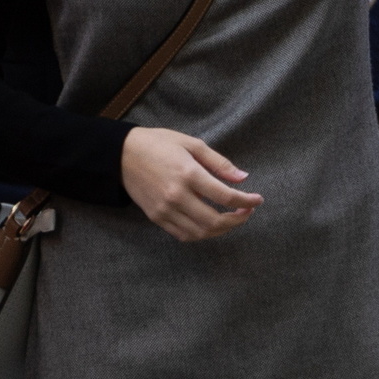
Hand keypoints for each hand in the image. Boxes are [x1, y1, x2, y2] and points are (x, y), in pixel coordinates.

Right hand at [120, 128, 260, 240]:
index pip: (225, 196)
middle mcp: (176, 196)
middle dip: (237, 220)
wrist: (120, 154)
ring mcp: (164, 209)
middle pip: (214, 220)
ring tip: (232, 219)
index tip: (258, 200)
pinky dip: (201, 234)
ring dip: (221, 230)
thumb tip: (243, 178)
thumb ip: (219, 163)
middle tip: (247, 212)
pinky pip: (182, 234)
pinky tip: (210, 224)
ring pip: (199, 232)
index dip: (247, 201)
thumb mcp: (192, 144)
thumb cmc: (159, 144)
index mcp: (188, 174)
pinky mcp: (155, 217)